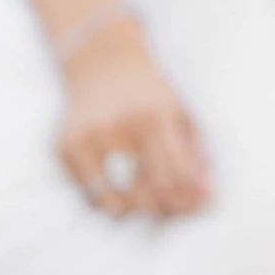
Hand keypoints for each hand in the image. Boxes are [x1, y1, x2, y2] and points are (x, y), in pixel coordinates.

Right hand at [58, 19, 211, 217]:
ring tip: (146, 201)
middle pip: (145, 192)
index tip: (193, 204)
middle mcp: (119, 126)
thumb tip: (210, 198)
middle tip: (170, 206)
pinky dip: (106, 201)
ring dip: (134, 210)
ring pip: (114, 200)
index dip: (187, 198)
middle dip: (163, 207)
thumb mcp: (181, 115)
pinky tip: (119, 192)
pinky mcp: (65, 146)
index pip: (174, 177)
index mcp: (154, 117)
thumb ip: (198, 157)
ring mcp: (88, 137)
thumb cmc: (150, 95)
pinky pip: (88, 193)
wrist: (104, 65)